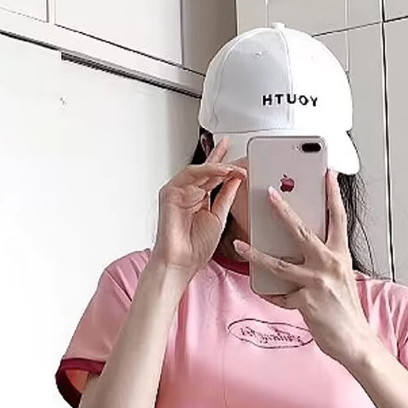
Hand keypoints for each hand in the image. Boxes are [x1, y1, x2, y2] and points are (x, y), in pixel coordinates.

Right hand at [151, 139, 245, 279]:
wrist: (181, 262)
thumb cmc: (196, 248)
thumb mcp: (219, 218)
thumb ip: (226, 197)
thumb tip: (236, 180)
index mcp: (199, 200)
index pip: (213, 177)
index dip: (225, 165)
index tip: (238, 157)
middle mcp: (187, 193)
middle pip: (205, 170)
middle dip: (220, 157)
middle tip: (232, 145)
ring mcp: (177, 192)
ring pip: (199, 170)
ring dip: (218, 166)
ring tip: (235, 167)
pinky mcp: (170, 192)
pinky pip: (190, 175)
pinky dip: (207, 171)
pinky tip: (222, 171)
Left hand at [233, 173, 375, 365]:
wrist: (354, 340)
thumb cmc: (346, 310)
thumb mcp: (341, 278)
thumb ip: (325, 261)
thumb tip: (303, 249)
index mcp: (341, 256)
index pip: (337, 218)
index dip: (332, 194)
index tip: (327, 174)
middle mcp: (330, 265)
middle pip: (302, 232)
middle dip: (284, 211)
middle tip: (270, 194)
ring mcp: (317, 283)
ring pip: (279, 264)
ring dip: (256, 254)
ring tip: (240, 246)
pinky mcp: (305, 302)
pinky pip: (280, 294)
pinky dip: (271, 293)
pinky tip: (265, 290)